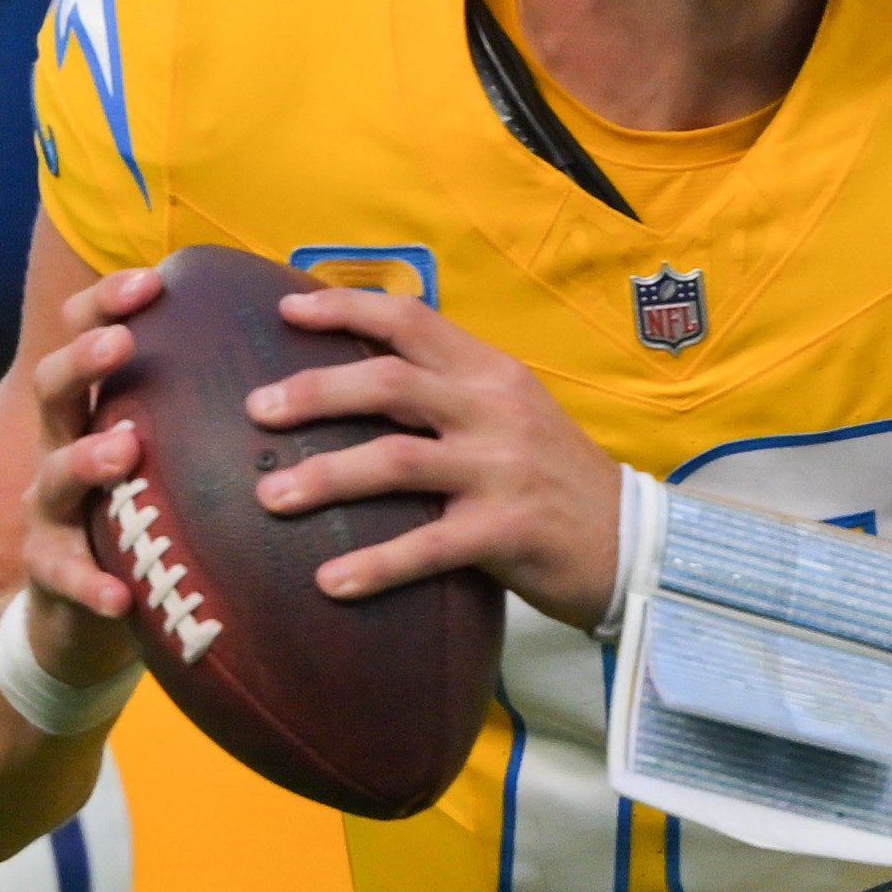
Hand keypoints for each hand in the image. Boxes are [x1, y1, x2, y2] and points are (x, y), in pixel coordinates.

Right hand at [6, 261, 174, 664]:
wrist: (84, 608)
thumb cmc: (143, 511)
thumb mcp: (166, 452)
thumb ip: (204, 406)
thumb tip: (292, 341)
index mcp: (92, 410)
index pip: (85, 336)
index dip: (107, 303)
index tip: (153, 280)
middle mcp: (59, 448)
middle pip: (53, 389)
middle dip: (83, 360)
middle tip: (121, 343)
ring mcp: (49, 511)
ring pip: (55, 475)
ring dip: (87, 459)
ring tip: (124, 450)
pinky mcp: (50, 574)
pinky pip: (65, 577)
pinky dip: (90, 584)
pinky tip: (118, 596)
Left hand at [238, 276, 627, 626]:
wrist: (636, 544)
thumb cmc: (557, 481)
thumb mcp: (513, 414)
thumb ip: (451, 391)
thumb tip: (361, 379)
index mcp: (491, 372)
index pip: (411, 319)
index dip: (345, 308)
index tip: (286, 310)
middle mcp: (495, 410)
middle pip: (388, 382)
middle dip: (313, 393)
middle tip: (256, 410)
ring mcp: (502, 470)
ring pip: (395, 460)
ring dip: (324, 477)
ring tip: (268, 496)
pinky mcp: (507, 532)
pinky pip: (426, 546)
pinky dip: (373, 565)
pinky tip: (327, 582)